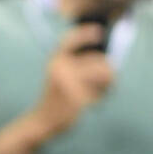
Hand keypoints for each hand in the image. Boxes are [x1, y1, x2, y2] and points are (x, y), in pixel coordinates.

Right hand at [29, 25, 115, 139]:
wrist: (42, 121)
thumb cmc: (56, 98)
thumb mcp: (60, 77)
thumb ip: (78, 65)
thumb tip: (109, 61)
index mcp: (55, 61)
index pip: (70, 41)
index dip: (85, 34)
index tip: (99, 32)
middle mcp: (61, 68)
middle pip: (99, 60)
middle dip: (109, 70)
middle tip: (110, 80)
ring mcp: (69, 83)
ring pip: (103, 73)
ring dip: (110, 82)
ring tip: (106, 90)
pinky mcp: (77, 97)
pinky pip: (100, 91)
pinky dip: (102, 96)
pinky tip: (96, 102)